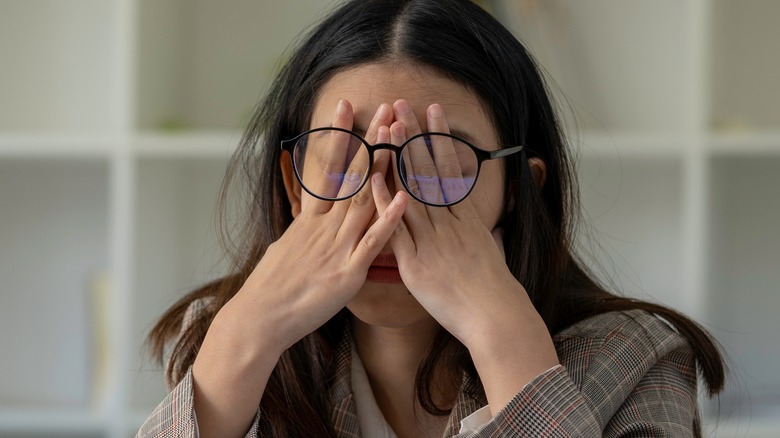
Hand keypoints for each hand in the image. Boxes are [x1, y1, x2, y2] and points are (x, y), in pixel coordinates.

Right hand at [226, 100, 406, 350]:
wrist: (259, 318)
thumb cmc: (272, 287)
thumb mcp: (286, 247)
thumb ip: (304, 229)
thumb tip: (308, 217)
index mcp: (310, 220)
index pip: (327, 168)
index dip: (338, 136)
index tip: (346, 106)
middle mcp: (324, 226)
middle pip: (351, 175)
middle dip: (370, 140)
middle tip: (384, 108)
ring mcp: (337, 247)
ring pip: (364, 199)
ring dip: (383, 167)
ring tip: (397, 137)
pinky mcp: (347, 272)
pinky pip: (372, 242)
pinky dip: (388, 219)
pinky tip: (403, 197)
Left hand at [372, 100, 557, 411]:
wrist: (494, 315)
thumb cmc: (494, 288)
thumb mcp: (492, 250)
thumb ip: (481, 232)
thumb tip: (484, 223)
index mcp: (465, 217)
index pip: (449, 168)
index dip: (439, 138)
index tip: (431, 112)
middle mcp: (448, 222)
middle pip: (428, 171)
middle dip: (414, 136)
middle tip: (402, 105)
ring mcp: (430, 240)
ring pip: (411, 191)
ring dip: (398, 158)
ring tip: (387, 128)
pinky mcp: (415, 262)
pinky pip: (396, 228)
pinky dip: (384, 204)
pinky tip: (373, 179)